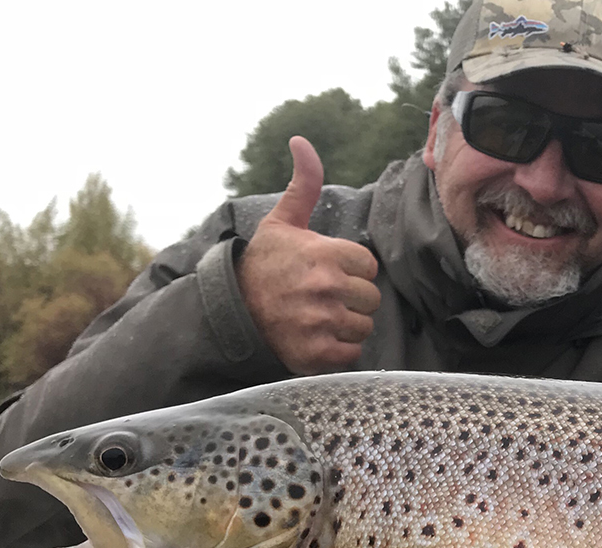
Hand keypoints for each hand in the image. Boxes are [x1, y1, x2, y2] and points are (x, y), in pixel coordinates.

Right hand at [238, 136, 380, 374]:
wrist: (231, 310)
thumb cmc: (263, 264)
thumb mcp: (282, 222)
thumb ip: (304, 184)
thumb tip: (301, 140)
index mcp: (324, 253)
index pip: (368, 266)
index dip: (352, 270)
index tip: (328, 272)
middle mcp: (325, 287)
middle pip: (370, 298)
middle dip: (351, 298)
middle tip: (322, 297)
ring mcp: (320, 321)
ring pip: (363, 326)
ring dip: (346, 325)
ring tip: (318, 317)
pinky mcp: (316, 353)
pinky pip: (351, 353)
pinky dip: (338, 350)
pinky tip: (317, 337)